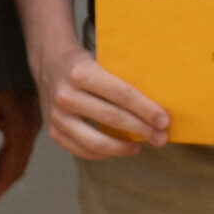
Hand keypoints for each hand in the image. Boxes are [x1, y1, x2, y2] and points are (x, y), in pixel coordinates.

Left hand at [0, 88, 40, 211]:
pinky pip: (18, 146)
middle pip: (16, 169)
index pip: (9, 171)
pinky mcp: (28, 117)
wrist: (16, 50)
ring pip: (19, 158)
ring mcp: (32, 124)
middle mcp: (30, 130)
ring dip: (2, 175)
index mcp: (20, 129)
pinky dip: (6, 160)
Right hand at [35, 44, 168, 158]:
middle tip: (161, 137)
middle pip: (112, 118)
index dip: (146, 110)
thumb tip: (158, 105)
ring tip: (142, 145)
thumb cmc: (85, 64)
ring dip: (124, 148)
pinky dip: (106, 153)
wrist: (49, 64)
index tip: (164, 120)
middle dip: (141, 130)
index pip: (122, 94)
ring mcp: (57, 117)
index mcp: (82, 72)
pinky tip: (121, 148)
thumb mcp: (101, 60)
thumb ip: (122, 79)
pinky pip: (84, 151)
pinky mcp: (53, 133)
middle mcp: (66, 95)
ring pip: (96, 142)